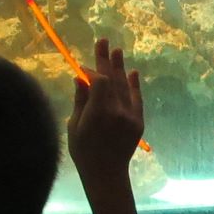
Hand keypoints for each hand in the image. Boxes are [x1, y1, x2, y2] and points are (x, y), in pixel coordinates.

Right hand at [67, 38, 143, 186]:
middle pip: (111, 79)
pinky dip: (134, 85)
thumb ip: (80, 100)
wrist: (106, 173)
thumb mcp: (74, 125)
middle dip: (107, 59)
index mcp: (98, 111)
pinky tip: (132, 72)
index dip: (91, 70)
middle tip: (104, 41)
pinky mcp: (138, 121)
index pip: (98, 80)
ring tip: (118, 51)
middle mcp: (117, 110)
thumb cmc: (83, 150)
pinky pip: (136, 99)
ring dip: (120, 68)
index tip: (83, 66)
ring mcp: (130, 115)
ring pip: (124, 86)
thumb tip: (80, 78)